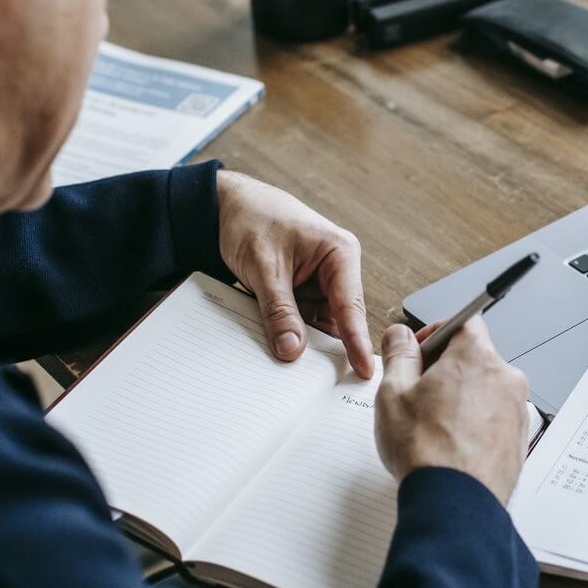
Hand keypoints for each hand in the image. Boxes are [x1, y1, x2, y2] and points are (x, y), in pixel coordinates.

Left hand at [216, 170, 372, 376]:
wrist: (225, 206)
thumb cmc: (252, 219)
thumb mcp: (264, 268)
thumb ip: (279, 311)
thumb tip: (292, 350)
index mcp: (339, 253)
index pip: (350, 305)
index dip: (357, 341)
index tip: (362, 369)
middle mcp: (336, 268)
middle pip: (339, 319)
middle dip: (328, 347)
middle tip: (325, 382)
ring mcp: (320, 281)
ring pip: (319, 323)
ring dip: (305, 341)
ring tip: (296, 369)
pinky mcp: (303, 290)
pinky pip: (302, 319)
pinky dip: (291, 332)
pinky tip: (283, 347)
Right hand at [375, 318, 529, 504]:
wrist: (456, 503)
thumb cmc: (427, 451)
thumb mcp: (394, 393)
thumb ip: (398, 355)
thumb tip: (400, 335)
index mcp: (477, 357)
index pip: (464, 321)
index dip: (437, 331)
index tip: (420, 349)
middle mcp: (506, 378)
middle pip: (475, 357)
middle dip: (446, 368)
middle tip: (418, 392)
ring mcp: (517, 409)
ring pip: (486, 389)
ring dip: (462, 397)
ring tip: (434, 425)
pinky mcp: (520, 439)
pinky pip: (496, 418)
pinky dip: (476, 423)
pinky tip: (452, 444)